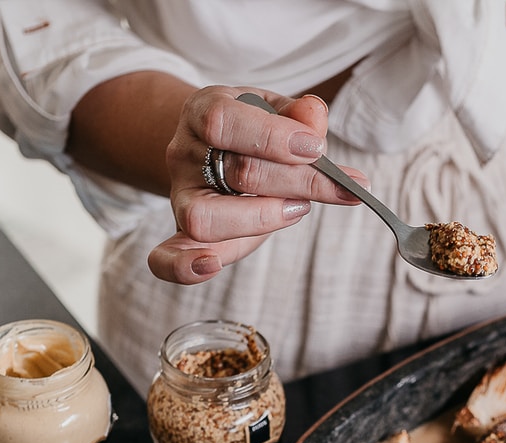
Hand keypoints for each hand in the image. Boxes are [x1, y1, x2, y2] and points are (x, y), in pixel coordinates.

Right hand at [150, 88, 363, 284]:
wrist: (212, 148)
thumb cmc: (251, 131)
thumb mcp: (274, 111)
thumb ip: (298, 114)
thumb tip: (314, 116)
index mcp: (203, 111)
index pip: (223, 122)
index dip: (272, 137)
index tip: (316, 149)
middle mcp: (184, 154)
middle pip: (236, 173)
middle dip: (297, 182)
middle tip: (340, 187)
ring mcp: (180, 197)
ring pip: (205, 218)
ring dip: (262, 219)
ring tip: (298, 209)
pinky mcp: (183, 234)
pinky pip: (165, 258)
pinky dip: (183, 268)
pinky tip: (211, 266)